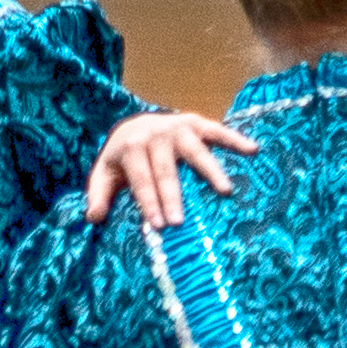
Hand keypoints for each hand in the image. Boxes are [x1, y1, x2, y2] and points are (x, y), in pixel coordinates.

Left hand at [83, 111, 258, 227]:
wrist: (136, 124)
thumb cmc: (124, 159)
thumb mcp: (106, 174)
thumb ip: (99, 195)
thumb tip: (94, 218)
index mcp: (130, 147)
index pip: (140, 178)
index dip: (148, 201)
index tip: (158, 224)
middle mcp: (154, 134)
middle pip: (165, 170)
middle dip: (172, 195)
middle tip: (181, 220)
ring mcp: (177, 127)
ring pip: (194, 151)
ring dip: (210, 170)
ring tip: (226, 191)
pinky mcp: (195, 123)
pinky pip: (217, 131)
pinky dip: (235, 139)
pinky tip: (253, 150)